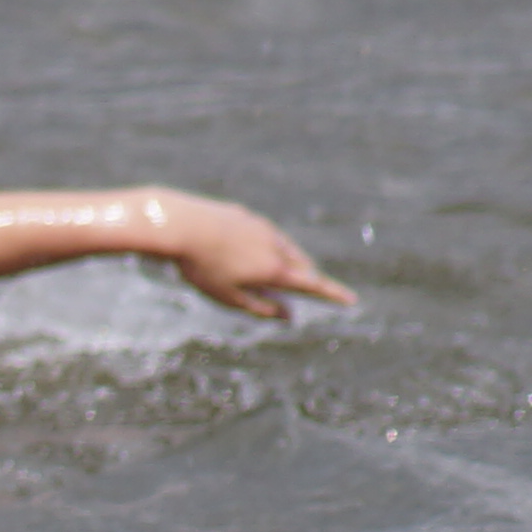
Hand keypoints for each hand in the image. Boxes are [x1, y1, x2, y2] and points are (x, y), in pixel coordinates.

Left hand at [151, 189, 354, 318]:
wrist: (180, 225)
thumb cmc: (202, 267)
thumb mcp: (230, 297)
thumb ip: (262, 307)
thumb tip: (289, 315)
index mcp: (274, 269)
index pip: (313, 285)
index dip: (333, 294)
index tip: (351, 300)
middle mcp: (275, 244)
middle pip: (301, 264)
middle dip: (307, 277)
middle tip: (312, 288)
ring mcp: (261, 227)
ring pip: (284, 246)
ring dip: (288, 260)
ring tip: (280, 271)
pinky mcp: (245, 216)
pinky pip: (263, 234)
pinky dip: (265, 246)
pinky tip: (245, 251)